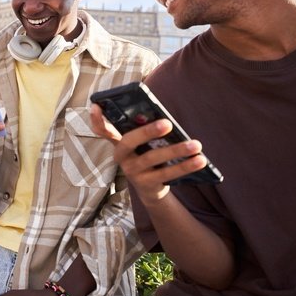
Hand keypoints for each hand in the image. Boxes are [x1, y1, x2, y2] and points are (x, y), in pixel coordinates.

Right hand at [89, 104, 206, 204]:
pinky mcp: (146, 184)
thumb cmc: (149, 156)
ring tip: (196, 145)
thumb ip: (148, 132)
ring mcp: (132, 171)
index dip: (97, 119)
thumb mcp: (144, 145)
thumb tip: (167, 121)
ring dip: (176, 150)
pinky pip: (167, 174)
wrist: (152, 190)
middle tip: (168, 123)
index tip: (96, 106)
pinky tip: (200, 160)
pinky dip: (185, 166)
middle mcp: (121, 157)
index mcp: (119, 142)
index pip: (102, 130)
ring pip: (152, 158)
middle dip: (147, 131)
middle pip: (128, 141)